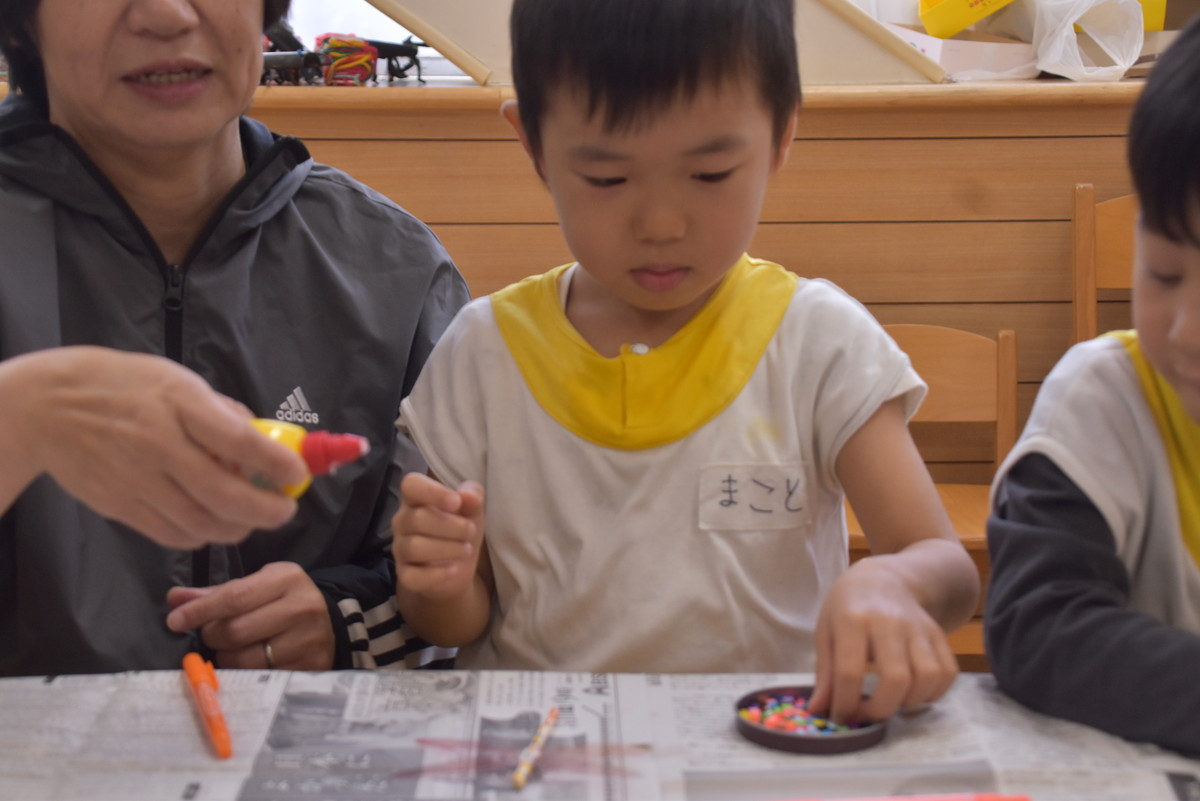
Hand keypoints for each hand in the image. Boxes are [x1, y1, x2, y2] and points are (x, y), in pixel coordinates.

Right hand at [0, 347, 307, 547]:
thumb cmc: (124, 385)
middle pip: (223, 494)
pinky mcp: (120, 506)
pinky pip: (171, 534)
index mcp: (178, 402)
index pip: (237, 439)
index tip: (298, 474)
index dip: (275, 463)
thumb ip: (221, 412)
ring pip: (200, 523)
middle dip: (266, 510)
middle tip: (285, 510)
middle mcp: (157, 443)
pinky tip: (215, 524)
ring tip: (254, 518)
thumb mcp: (177, 379)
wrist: (45, 406)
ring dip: (238, 527)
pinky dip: (202, 535)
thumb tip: (263, 442)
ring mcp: (136, 479)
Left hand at [165, 562, 334, 669]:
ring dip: (226, 658)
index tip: (175, 621)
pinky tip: (246, 663)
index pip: (234, 597)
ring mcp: (307, 640)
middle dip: (212, 636)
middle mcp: (302, 607)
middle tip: (210, 635)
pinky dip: (243, 674)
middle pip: (235, 630)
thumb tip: (175, 599)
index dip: (200, 611)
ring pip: (244, 659)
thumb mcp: (257, 587)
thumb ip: (217, 593)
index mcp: (287, 578)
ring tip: (231, 649)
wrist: (327, 625)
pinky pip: (258, 678)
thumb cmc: (283, 602)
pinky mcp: (308, 668)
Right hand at [391, 472, 484, 600]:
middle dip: (452, 526)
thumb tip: (467, 495)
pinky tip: (454, 569)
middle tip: (471, 531)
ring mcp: (400, 549)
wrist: (456, 569)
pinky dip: (437, 574)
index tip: (456, 502)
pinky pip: (413, 576)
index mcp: (416, 499)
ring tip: (466, 550)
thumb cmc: (460, 531)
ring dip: (448, 548)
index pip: (411, 485)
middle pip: (418, 519)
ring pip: (415, 547)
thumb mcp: (472, 512)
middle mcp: (402, 521)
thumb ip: (473, 497)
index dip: (433, 491)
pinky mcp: (405, 575)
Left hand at [808, 556, 957, 723]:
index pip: (849, 672)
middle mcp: (889, 622)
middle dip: (880, 708)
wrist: (883, 579)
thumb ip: (824, 673)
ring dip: (910, 702)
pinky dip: (933, 692)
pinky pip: (947, 672)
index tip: (840, 717)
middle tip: (867, 714)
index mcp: (852, 619)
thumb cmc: (847, 607)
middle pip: (895, 678)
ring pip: (927, 676)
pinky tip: (913, 693)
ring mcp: (918, 627)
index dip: (844, 703)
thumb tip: (819, 710)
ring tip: (891, 701)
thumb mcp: (825, 632)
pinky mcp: (938, 634)